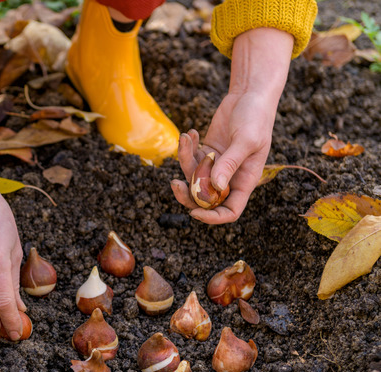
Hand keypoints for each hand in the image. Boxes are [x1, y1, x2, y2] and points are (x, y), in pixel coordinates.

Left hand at [171, 28, 293, 223]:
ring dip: (184, 160)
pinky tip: (190, 133)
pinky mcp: (206, 152)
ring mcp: (216, 165)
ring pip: (193, 177)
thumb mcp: (246, 140)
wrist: (249, 95)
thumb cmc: (255, 117)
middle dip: (187, 194)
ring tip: (186, 138)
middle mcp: (229, 177)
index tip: (194, 213)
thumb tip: (215, 186)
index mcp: (244, 181)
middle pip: (205, 199)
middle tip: (174, 183)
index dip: (213, 217)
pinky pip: (190, 159)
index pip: (229, 211)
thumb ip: (230, 163)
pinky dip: (186, 148)